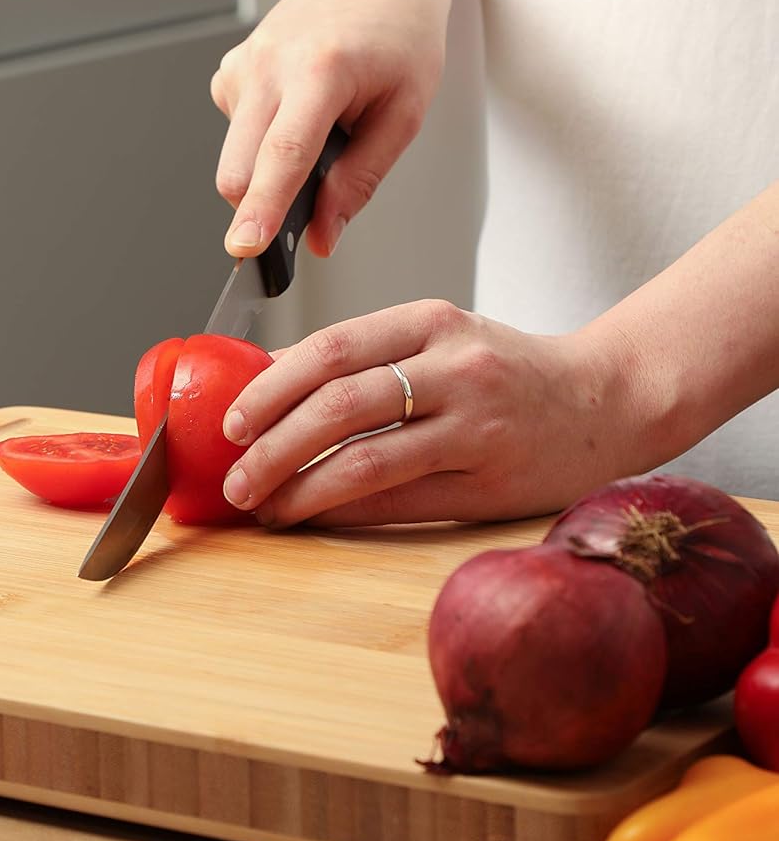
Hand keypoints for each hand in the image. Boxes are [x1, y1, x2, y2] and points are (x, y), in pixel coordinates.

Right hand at [211, 0, 451, 257]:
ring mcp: (243, 64)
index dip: (263, 209)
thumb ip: (360, 180)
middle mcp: (270, 64)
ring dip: (267, 170)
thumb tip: (324, 236)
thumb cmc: (398, 32)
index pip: (283, 154)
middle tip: (305, 206)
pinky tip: (295, 112)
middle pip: (238, 170)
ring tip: (316, 132)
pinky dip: (262, 143)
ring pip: (234, 158)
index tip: (246, 247)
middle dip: (261, 205)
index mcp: (320, 70)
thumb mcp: (403, 112)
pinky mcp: (229, 71)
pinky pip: (235, 136)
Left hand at [218, 300, 651, 527]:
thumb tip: (265, 382)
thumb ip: (364, 357)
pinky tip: (311, 519)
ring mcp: (476, 426)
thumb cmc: (507, 372)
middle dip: (271, 446)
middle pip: (338, 405)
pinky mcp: (489, 480)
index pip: (330, 348)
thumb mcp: (439, 339)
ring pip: (364, 460)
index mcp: (431, 321)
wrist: (609, 400)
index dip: (269, 388)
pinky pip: (398, 500)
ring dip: (299, 489)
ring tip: (262, 506)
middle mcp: (455, 367)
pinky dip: (343, 512)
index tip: (230, 422)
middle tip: (235, 476)